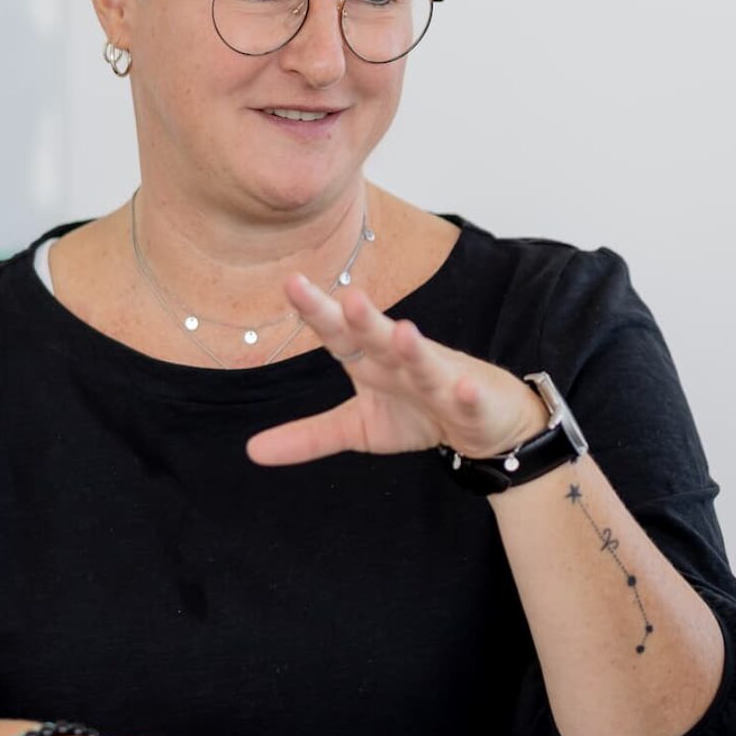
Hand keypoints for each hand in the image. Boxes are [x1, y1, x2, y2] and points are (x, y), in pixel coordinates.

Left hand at [244, 277, 545, 465]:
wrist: (483, 423)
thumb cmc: (419, 413)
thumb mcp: (358, 427)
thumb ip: (308, 436)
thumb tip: (251, 451)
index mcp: (371, 361)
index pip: (340, 333)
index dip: (318, 311)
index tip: (291, 284)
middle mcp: (402, 360)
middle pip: (381, 337)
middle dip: (367, 319)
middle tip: (350, 298)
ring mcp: (439, 378)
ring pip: (425, 361)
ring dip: (415, 348)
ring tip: (402, 331)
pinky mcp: (471, 401)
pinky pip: (467, 396)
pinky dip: (466, 392)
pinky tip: (463, 387)